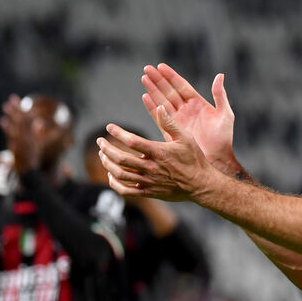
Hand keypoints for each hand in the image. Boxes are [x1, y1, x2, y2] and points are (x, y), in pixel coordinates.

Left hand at [0, 94, 41, 173]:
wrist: (29, 175)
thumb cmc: (31, 160)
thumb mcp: (37, 146)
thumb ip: (37, 134)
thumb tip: (39, 123)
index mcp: (31, 136)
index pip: (25, 119)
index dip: (20, 109)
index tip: (14, 98)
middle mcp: (27, 138)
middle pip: (21, 121)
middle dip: (16, 109)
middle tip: (11, 98)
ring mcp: (22, 143)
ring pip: (17, 127)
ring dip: (12, 116)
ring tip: (6, 106)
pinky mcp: (17, 149)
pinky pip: (13, 136)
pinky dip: (8, 128)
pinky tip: (2, 121)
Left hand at [97, 113, 215, 202]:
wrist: (201, 185)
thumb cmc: (195, 159)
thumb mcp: (186, 137)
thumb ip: (170, 123)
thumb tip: (159, 107)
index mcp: (158, 152)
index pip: (132, 141)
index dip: (118, 133)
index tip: (109, 127)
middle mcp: (151, 167)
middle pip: (121, 158)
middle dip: (106, 148)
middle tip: (100, 142)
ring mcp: (148, 181)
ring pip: (120, 174)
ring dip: (108, 164)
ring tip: (103, 156)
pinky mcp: (149, 193)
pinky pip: (127, 191)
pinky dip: (115, 184)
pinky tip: (111, 176)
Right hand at [141, 64, 236, 173]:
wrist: (216, 160)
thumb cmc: (224, 139)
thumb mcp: (225, 115)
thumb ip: (220, 95)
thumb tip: (219, 75)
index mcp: (198, 104)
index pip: (182, 86)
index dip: (171, 76)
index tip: (160, 66)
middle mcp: (186, 110)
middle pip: (169, 91)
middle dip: (158, 80)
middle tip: (147, 68)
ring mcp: (178, 120)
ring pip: (162, 101)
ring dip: (153, 90)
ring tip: (144, 78)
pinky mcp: (171, 131)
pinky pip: (160, 116)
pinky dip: (152, 107)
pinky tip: (145, 97)